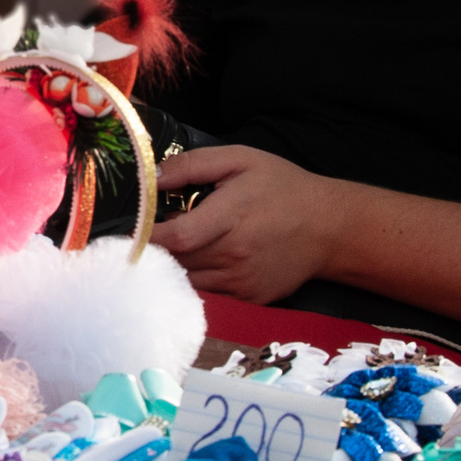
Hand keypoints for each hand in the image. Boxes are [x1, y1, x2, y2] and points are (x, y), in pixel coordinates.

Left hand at [150, 146, 350, 304]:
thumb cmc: (282, 188)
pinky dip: (195, 280)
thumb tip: (153, 178)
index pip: (176, 239)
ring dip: (173, 267)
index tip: (130, 231)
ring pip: (187, 282)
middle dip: (157, 251)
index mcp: (231, 218)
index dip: (146, 238)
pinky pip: (207, 294)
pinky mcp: (248, 299)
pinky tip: (202, 260)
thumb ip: (193, 165)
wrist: (329, 228)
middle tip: (152, 234)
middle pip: (176, 263)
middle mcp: (234, 256)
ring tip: (179, 246)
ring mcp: (241, 283)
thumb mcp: (241, 160)